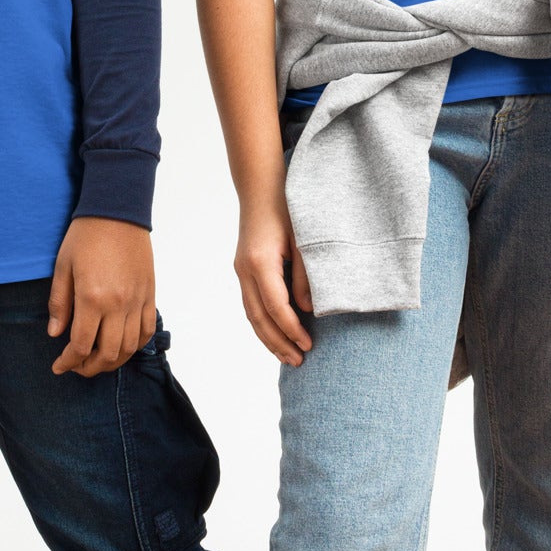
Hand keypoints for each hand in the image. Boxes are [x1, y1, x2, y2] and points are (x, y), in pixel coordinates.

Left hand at [47, 218, 156, 375]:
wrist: (118, 211)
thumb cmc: (86, 235)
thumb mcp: (63, 267)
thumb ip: (59, 304)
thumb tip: (55, 334)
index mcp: (92, 298)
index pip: (81, 344)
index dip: (68, 362)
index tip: (59, 366)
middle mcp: (118, 304)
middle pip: (107, 354)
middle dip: (89, 368)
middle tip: (77, 367)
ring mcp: (138, 300)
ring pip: (129, 347)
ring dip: (113, 361)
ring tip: (97, 360)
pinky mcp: (150, 294)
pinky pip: (146, 330)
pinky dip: (135, 345)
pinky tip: (121, 346)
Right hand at [234, 192, 313, 364]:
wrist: (261, 189)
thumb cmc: (286, 210)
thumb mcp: (304, 241)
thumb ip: (305, 276)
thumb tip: (307, 310)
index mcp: (260, 262)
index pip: (276, 306)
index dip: (292, 329)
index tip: (309, 345)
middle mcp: (245, 270)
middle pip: (258, 317)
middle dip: (278, 342)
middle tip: (299, 361)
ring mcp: (241, 271)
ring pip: (251, 314)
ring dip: (268, 338)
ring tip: (288, 357)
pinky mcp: (244, 271)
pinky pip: (251, 305)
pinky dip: (263, 324)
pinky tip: (276, 335)